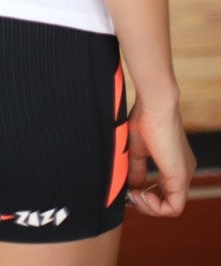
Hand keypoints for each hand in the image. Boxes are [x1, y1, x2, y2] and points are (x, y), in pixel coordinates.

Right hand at [125, 96, 196, 216]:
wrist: (154, 104)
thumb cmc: (145, 118)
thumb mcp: (136, 149)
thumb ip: (136, 169)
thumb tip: (131, 187)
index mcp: (173, 163)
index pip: (163, 191)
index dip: (145, 196)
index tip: (128, 189)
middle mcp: (182, 171)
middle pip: (167, 202)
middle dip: (146, 204)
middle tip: (129, 195)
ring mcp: (184, 175)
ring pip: (171, 207)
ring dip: (150, 207)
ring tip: (134, 195)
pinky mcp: (180, 176)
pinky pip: (173, 207)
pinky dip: (156, 208)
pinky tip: (141, 194)